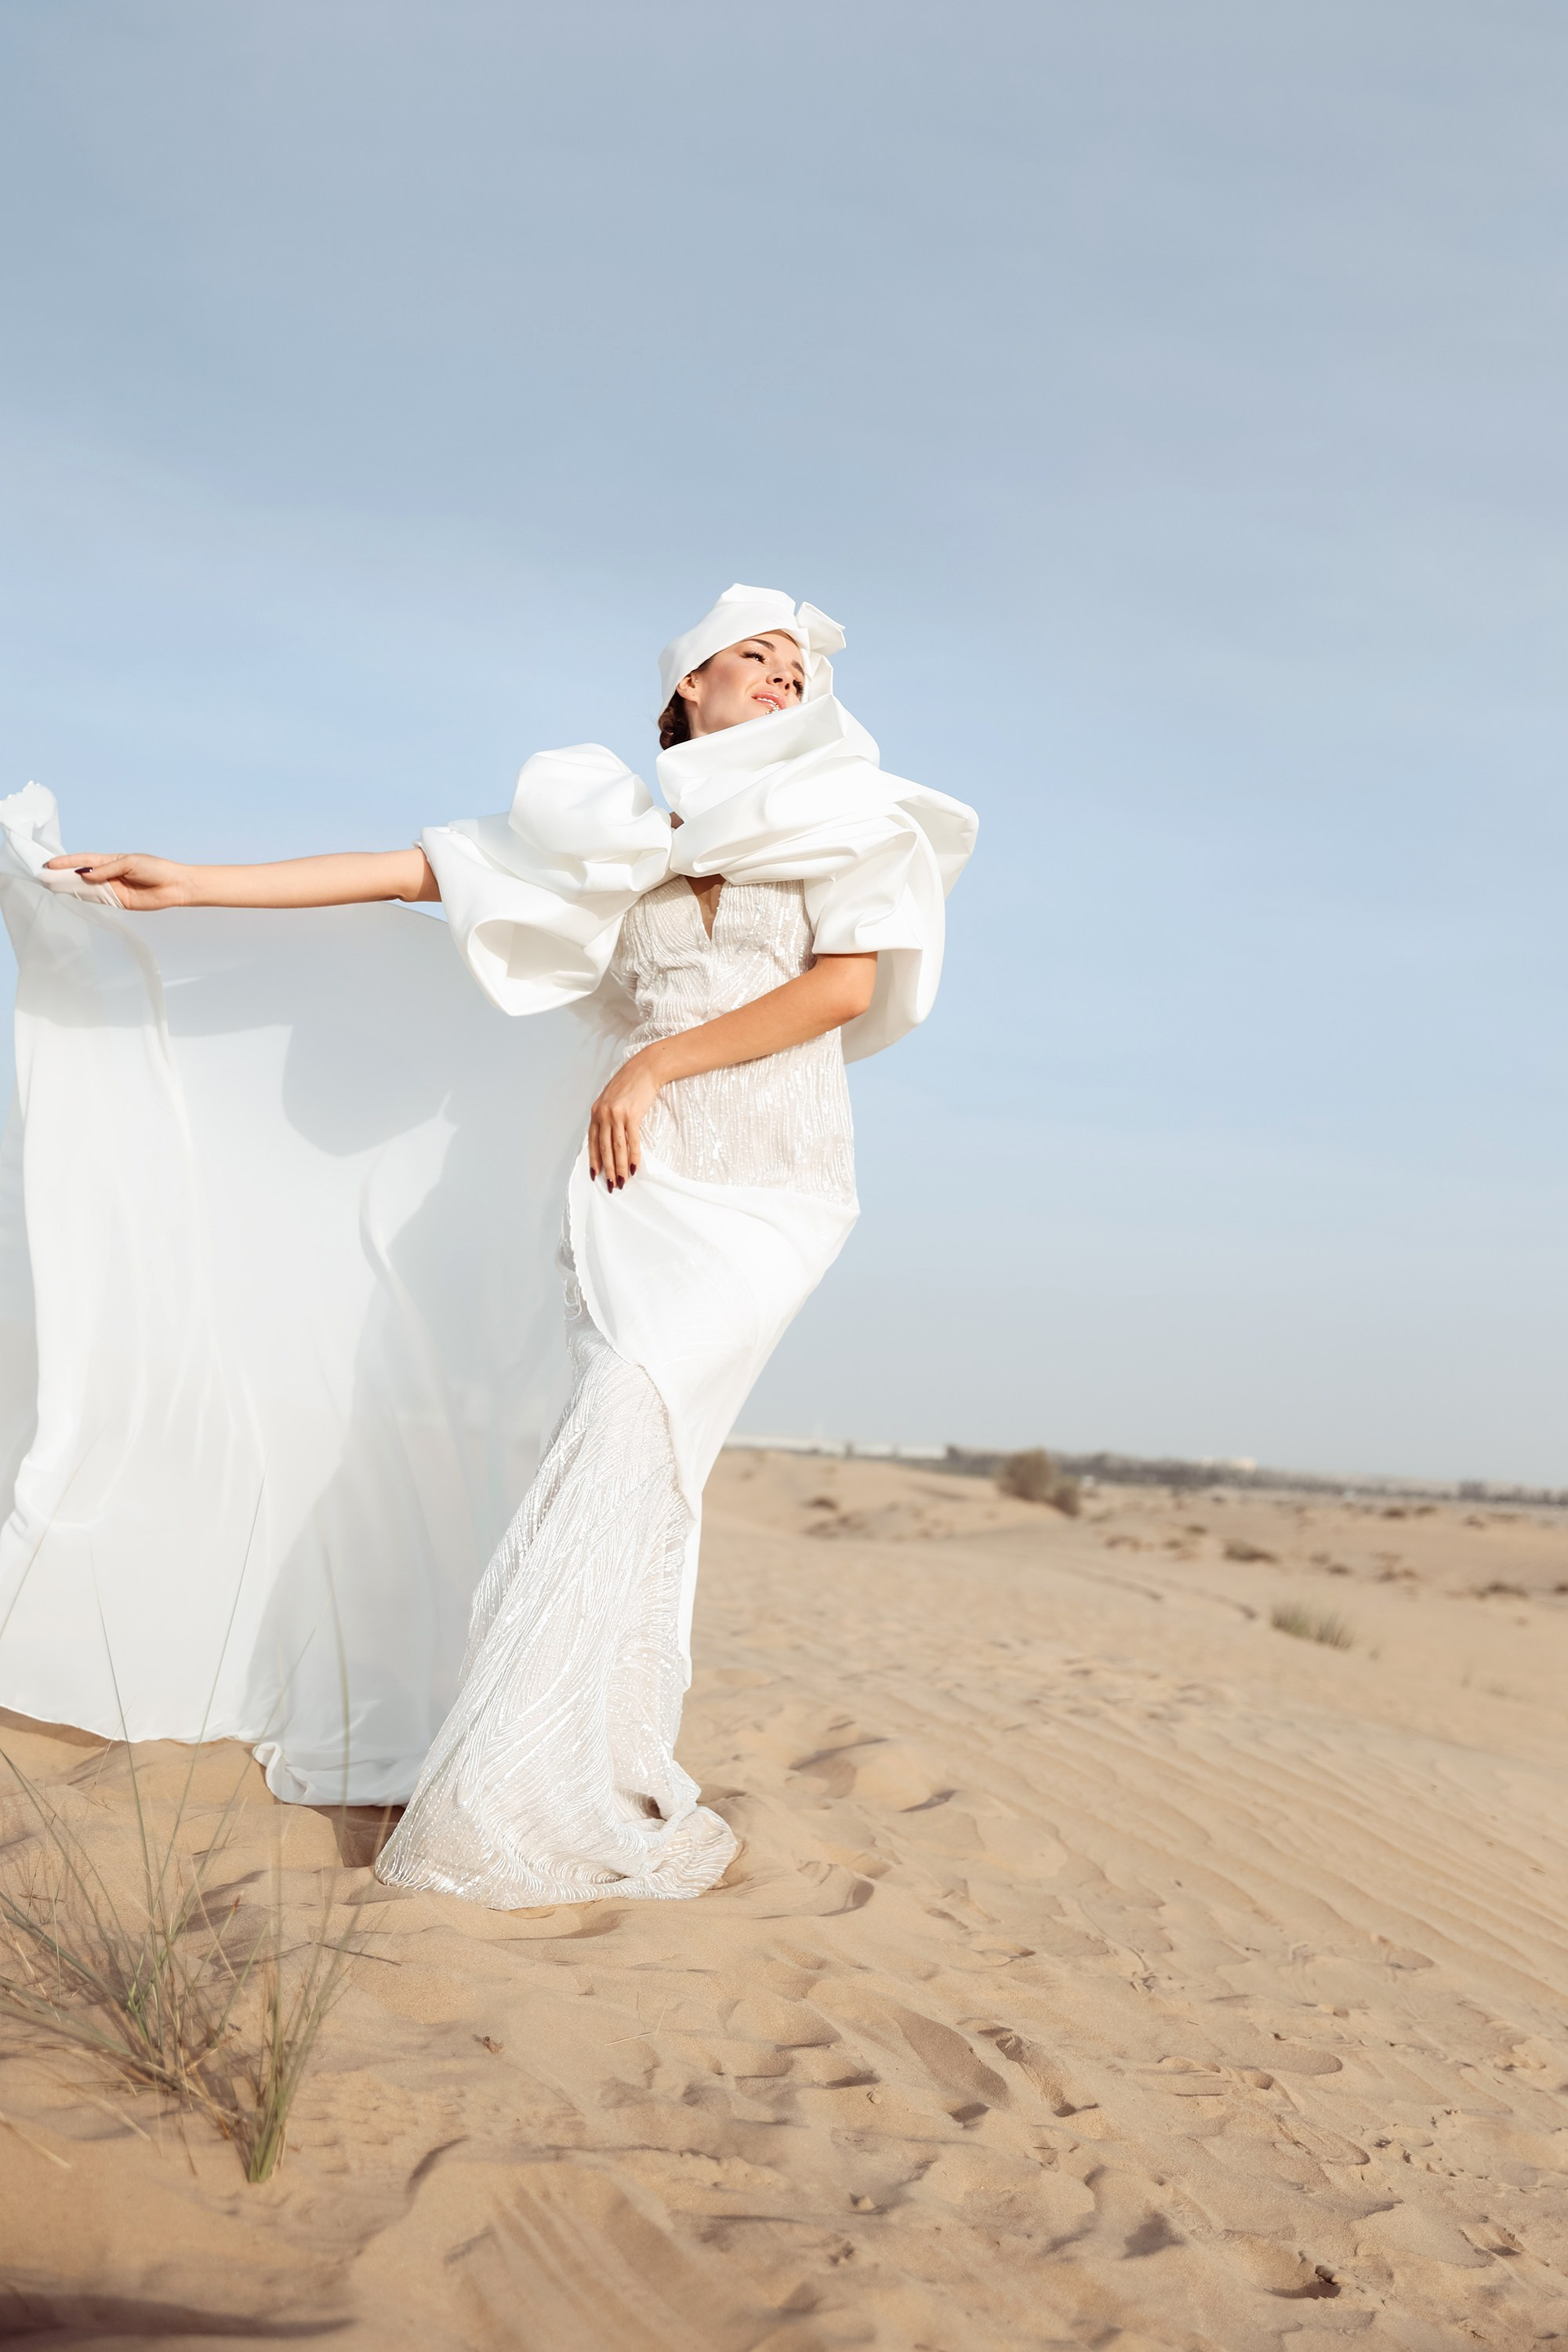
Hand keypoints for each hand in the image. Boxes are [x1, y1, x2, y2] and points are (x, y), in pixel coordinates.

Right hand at [43, 853, 194, 910]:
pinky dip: (83, 898)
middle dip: (63, 875)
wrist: (174, 886)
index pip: (84, 860)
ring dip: (70, 887)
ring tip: (51, 886)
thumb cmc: (155, 869)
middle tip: (44, 876)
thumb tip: (86, 876)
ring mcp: (111, 888)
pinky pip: (97, 900)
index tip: (50, 863)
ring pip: (86, 888)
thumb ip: (107, 870)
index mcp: (111, 860)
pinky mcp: (117, 902)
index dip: (67, 862)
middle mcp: (108, 874)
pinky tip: (70, 896)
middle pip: (81, 875)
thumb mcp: (129, 863)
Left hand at [587, 1050, 666, 1189]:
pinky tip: (634, 1167)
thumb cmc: (630, 1083)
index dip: (594, 1159)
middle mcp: (603, 1114)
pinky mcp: (632, 1115)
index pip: (592, 1141)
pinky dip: (633, 1156)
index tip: (596, 1174)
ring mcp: (617, 1115)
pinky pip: (631, 1141)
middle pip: (603, 1148)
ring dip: (620, 1167)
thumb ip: (606, 1115)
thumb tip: (607, 1135)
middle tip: (611, 1184)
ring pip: (616, 1148)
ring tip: (623, 1181)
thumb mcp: (611, 1098)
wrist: (645, 1069)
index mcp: (596, 1111)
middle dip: (607, 1169)